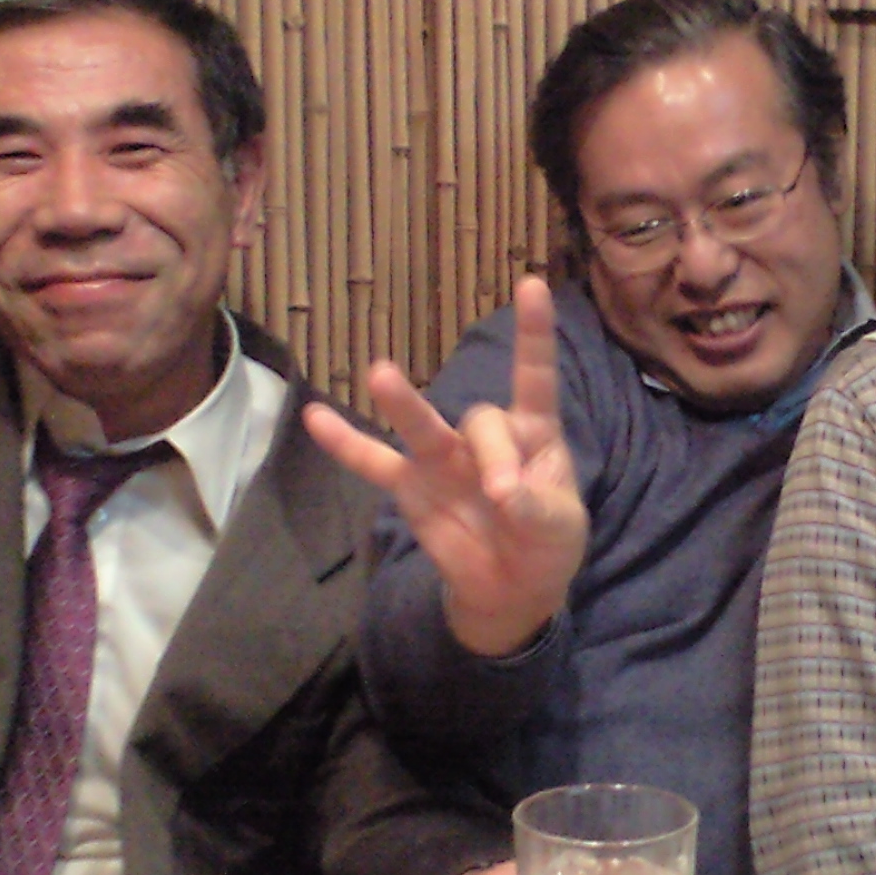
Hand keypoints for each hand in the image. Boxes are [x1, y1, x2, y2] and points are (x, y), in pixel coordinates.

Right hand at [304, 276, 587, 657]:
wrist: (512, 589)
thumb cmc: (545, 544)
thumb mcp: (560, 529)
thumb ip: (537, 508)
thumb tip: (502, 494)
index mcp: (534, 435)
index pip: (533, 378)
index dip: (534, 335)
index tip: (532, 285)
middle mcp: (485, 437)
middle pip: (481, 421)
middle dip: (493, 454)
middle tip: (503, 496)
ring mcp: (444, 459)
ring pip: (422, 427)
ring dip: (403, 404)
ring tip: (381, 375)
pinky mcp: (412, 487)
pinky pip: (375, 463)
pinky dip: (346, 445)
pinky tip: (315, 419)